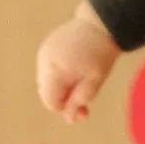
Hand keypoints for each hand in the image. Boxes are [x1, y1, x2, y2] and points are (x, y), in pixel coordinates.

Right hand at [36, 0, 119, 122]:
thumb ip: (79, 100)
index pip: (50, 101)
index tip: (83, 111)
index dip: (65, 109)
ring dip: (62, 89)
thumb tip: (68, 119)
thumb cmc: (100, 54)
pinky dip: (60, 77)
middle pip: (46, 93)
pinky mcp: (47, 48)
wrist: (100, 24)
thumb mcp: (94, 82)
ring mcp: (44, 53)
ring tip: (83, 83)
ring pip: (47, 82)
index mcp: (54, 69)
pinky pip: (49, 70)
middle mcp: (44, 61)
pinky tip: (76, 72)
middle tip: (86, 104)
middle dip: (64, 100)